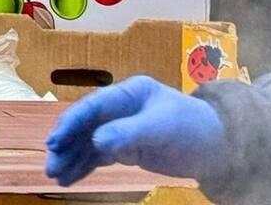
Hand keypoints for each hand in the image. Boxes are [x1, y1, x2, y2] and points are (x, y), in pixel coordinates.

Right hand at [45, 76, 226, 186]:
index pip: (92, 107)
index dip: (71, 122)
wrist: (220, 148)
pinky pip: (99, 156)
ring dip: (71, 158)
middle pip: (85, 125)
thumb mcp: (161, 128)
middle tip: (50, 165)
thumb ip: (127, 133)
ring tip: (55, 176)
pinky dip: (84, 166)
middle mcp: (119, 108)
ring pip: (88, 142)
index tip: (54, 141)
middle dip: (65, 144)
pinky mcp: (126, 147)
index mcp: (127, 93)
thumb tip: (95, 142)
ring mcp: (121, 128)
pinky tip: (70, 178)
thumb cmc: (192, 129)